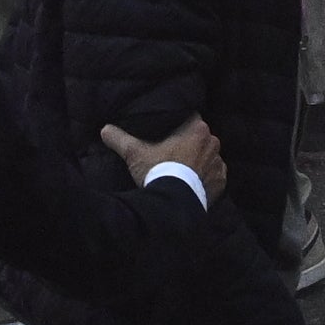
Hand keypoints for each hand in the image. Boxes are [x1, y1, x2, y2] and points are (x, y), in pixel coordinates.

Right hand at [100, 115, 223, 200]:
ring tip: (182, 170)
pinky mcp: (221, 183)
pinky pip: (215, 175)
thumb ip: (120, 138)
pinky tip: (192, 183)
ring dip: (200, 161)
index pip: (191, 118)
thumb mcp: (135, 153)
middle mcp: (213, 143)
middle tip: (173, 153)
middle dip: (190, 143)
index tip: (169, 133)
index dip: (179, 125)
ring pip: (209, 156)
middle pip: (201, 138)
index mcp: (197, 129)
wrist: (172, 205)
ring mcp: (218, 164)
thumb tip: (104, 129)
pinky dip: (206, 178)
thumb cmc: (157, 171)